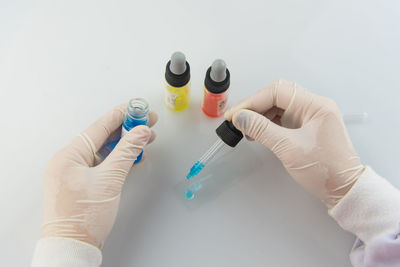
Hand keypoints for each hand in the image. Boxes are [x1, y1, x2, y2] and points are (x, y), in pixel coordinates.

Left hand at [41, 103, 157, 247]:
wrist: (73, 245)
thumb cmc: (83, 217)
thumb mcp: (109, 180)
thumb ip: (126, 152)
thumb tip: (141, 133)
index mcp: (69, 155)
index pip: (99, 127)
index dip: (121, 115)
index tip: (138, 108)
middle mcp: (69, 160)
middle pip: (102, 137)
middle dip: (127, 129)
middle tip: (147, 123)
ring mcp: (75, 172)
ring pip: (103, 150)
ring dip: (124, 145)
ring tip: (144, 138)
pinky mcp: (82, 183)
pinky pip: (102, 163)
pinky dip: (118, 159)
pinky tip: (132, 156)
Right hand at [225, 79, 363, 207]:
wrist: (343, 189)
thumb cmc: (327, 171)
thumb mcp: (289, 149)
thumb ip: (262, 130)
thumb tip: (241, 118)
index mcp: (315, 106)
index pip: (277, 92)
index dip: (253, 101)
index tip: (236, 114)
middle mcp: (313, 107)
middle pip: (276, 96)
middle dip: (255, 106)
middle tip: (237, 118)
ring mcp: (309, 118)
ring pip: (277, 107)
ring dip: (259, 116)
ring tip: (244, 128)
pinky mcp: (304, 128)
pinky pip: (281, 119)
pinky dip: (266, 124)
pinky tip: (256, 132)